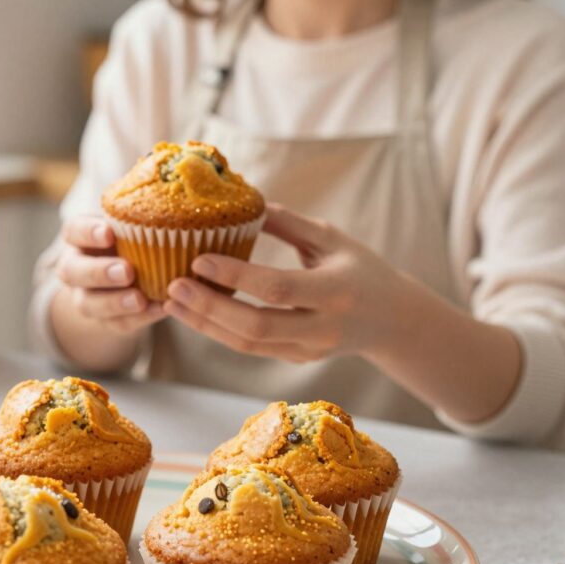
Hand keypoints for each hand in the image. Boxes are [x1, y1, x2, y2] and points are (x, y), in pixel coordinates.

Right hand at [55, 216, 164, 334]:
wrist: (121, 279)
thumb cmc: (132, 239)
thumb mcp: (131, 222)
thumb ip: (144, 211)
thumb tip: (178, 190)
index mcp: (79, 237)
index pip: (73, 231)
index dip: (87, 232)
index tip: (109, 232)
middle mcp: (75, 267)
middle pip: (73, 271)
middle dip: (99, 272)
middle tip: (127, 271)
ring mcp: (86, 296)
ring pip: (89, 303)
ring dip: (115, 302)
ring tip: (140, 299)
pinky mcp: (105, 321)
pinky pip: (118, 323)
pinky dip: (139, 319)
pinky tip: (160, 310)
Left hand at [162, 203, 407, 362]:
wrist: (392, 320)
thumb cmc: (361, 269)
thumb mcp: (332, 239)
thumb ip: (289, 224)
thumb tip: (243, 203)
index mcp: (335, 292)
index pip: (277, 288)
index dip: (235, 276)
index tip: (198, 259)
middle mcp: (322, 328)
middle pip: (256, 327)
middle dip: (209, 309)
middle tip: (173, 286)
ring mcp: (308, 351)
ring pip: (248, 345)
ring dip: (205, 325)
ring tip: (172, 302)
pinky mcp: (296, 360)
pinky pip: (251, 348)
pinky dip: (219, 331)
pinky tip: (194, 312)